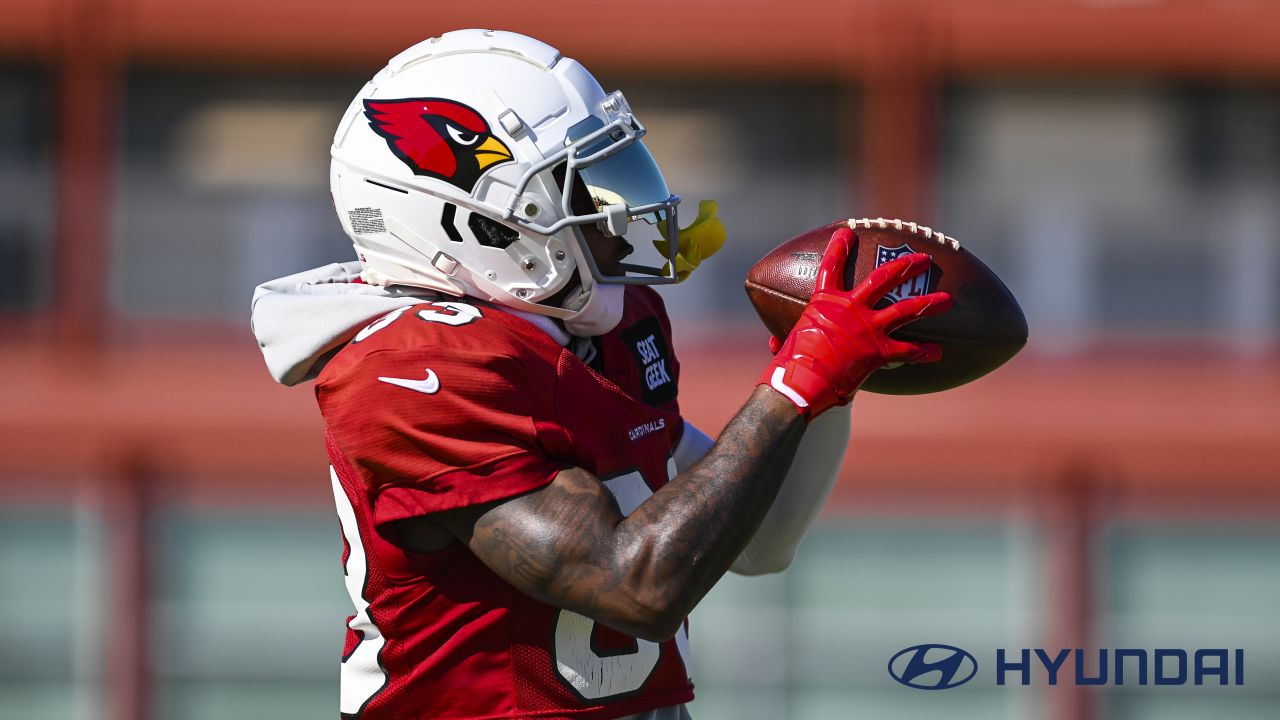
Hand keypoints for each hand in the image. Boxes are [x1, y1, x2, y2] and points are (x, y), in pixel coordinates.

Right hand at [760, 227, 951, 417]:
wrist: (801, 382)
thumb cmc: (788, 366)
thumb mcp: (785, 346)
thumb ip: (785, 340)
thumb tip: (773, 346)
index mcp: (824, 302)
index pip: (830, 267)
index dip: (840, 248)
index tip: (848, 233)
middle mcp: (850, 308)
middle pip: (883, 279)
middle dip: (906, 266)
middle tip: (923, 259)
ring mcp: (867, 328)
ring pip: (906, 310)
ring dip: (929, 303)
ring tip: (947, 300)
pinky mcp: (878, 351)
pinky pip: (908, 351)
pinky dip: (923, 352)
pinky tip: (937, 353)